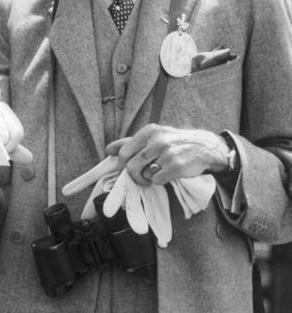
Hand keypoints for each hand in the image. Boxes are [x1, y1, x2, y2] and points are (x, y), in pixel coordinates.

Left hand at [106, 124, 229, 186]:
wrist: (204, 147)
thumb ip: (131, 142)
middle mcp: (157, 141)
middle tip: (140, 176)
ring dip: (146, 179)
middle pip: (131, 166)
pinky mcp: (175, 167)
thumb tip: (109, 150)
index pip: (124, 152)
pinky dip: (159, 181)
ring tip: (154, 174)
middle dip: (133, 175)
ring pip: (143, 174)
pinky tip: (166, 174)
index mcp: (148, 132)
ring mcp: (167, 154)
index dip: (122, 164)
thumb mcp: (153, 136)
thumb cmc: (174, 142)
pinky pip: (157, 181)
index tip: (126, 168)